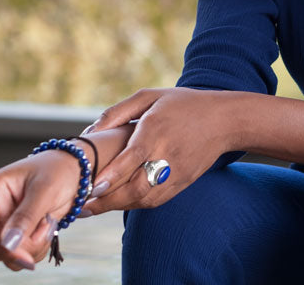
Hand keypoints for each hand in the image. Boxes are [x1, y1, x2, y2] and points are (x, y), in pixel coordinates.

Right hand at [0, 150, 83, 270]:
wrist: (73, 168)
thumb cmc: (59, 169)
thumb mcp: (46, 189)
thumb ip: (26, 216)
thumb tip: (7, 244)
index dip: (0, 245)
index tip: (25, 252)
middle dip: (21, 247)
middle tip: (46, 229)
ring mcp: (3, 218)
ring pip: (5, 253)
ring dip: (30, 249)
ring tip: (49, 226)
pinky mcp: (14, 228)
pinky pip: (17, 251)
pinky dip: (34, 249)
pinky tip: (47, 229)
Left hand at [83, 87, 236, 213]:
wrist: (223, 121)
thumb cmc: (181, 104)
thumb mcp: (150, 97)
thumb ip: (118, 112)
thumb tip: (89, 132)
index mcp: (157, 129)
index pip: (133, 157)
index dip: (113, 175)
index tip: (92, 187)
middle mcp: (167, 153)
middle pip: (135, 185)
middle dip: (106, 200)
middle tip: (80, 205)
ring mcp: (176, 172)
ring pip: (143, 197)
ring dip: (116, 206)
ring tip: (91, 208)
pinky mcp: (181, 184)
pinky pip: (154, 200)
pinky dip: (133, 205)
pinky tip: (116, 202)